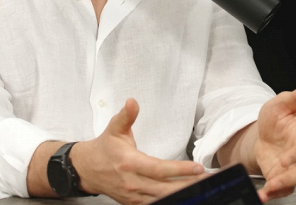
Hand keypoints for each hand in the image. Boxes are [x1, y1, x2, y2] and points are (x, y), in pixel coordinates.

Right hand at [72, 98, 204, 204]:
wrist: (87, 169)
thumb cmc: (105, 147)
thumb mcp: (115, 127)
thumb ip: (126, 115)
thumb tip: (133, 101)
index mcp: (129, 163)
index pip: (158, 169)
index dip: (179, 170)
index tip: (197, 167)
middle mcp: (132, 183)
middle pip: (165, 188)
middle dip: (188, 184)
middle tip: (207, 179)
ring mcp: (133, 196)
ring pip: (162, 198)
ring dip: (183, 193)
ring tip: (202, 187)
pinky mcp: (134, 203)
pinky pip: (155, 204)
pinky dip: (170, 200)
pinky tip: (185, 195)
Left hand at [255, 84, 295, 201]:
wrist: (265, 131)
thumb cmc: (277, 117)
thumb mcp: (282, 103)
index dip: (295, 156)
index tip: (283, 161)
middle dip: (287, 179)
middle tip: (274, 182)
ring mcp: (290, 168)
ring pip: (291, 183)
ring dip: (279, 189)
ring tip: (266, 191)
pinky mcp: (279, 176)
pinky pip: (279, 189)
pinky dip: (271, 193)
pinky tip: (261, 194)